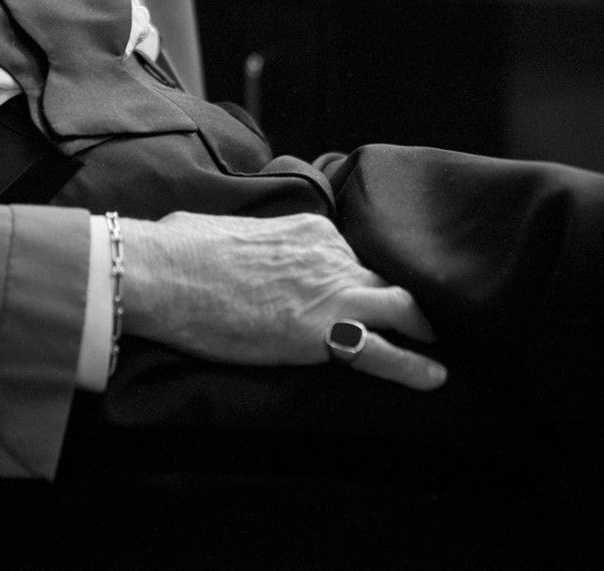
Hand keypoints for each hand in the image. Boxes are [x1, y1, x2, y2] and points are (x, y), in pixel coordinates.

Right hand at [118, 211, 446, 390]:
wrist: (166, 272)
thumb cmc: (181, 248)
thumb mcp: (229, 228)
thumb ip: (252, 238)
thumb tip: (229, 244)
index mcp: (309, 229)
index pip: (352, 254)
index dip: (362, 275)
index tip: (365, 290)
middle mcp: (331, 253)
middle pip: (383, 275)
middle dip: (405, 297)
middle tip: (419, 318)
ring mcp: (333, 290)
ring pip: (401, 306)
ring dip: (422, 326)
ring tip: (437, 345)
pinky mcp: (324, 331)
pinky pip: (384, 351)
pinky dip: (414, 366)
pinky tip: (434, 377)